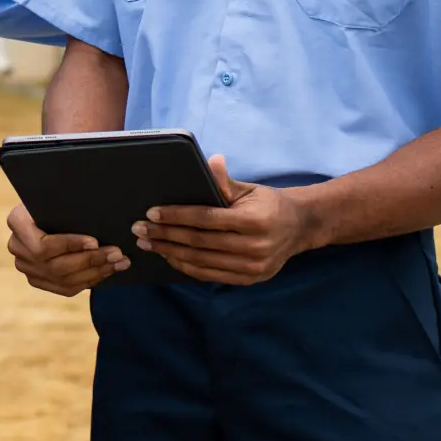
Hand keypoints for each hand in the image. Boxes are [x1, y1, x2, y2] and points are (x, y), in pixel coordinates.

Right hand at [6, 201, 129, 295]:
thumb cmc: (53, 199)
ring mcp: (26, 268)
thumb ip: (66, 207)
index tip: (95, 241)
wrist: (42, 210)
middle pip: (56, 266)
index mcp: (17, 222)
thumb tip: (96, 209)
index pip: (43, 244)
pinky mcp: (38, 280)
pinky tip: (107, 271)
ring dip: (95, 272)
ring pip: (64, 280)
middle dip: (90, 260)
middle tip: (116, 253)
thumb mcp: (55, 196)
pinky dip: (89, 280)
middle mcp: (17, 248)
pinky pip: (66, 288)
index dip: (70, 245)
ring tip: (118, 262)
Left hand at [135, 156, 319, 285]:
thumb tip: (210, 160)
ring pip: (202, 262)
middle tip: (139, 230)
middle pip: (199, 242)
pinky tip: (170, 256)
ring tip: (148, 244)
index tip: (151, 213)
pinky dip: (187, 266)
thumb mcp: (250, 189)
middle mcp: (254, 246)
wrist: (300, 227)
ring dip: (170, 253)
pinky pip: (210, 275)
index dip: (176, 216)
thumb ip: (226, 180)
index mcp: (254, 220)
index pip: (206, 219)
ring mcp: (252, 267)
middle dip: (165, 236)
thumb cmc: (268, 203)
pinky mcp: (249, 279)